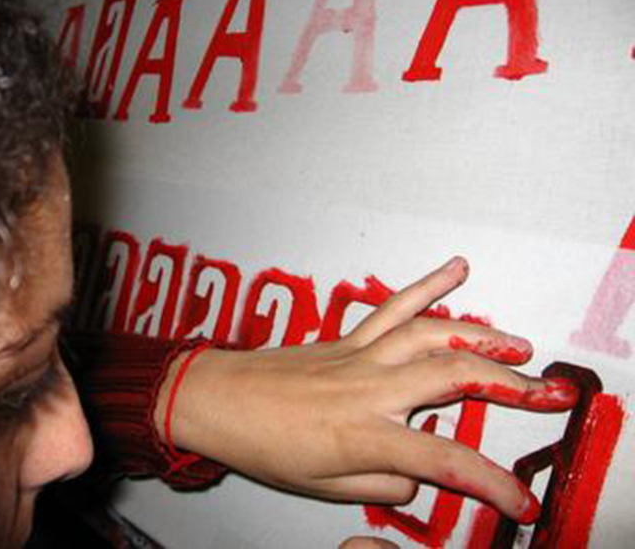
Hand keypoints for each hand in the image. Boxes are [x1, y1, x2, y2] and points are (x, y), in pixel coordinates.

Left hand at [155, 257, 576, 523]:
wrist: (217, 399)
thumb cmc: (260, 445)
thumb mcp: (321, 488)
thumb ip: (380, 487)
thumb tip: (417, 479)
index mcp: (362, 436)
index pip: (443, 463)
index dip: (490, 484)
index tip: (519, 499)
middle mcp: (368, 389)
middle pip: (453, 378)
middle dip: (511, 386)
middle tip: (550, 395)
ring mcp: (360, 356)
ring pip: (432, 334)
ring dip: (483, 335)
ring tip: (521, 344)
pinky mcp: (348, 338)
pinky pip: (392, 307)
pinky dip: (428, 286)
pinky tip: (455, 268)